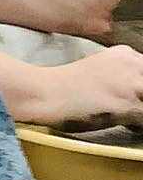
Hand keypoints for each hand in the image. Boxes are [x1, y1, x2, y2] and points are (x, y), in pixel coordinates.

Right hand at [28, 43, 142, 127]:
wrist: (45, 93)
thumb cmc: (65, 87)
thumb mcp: (98, 69)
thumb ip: (120, 74)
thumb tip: (131, 92)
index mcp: (125, 53)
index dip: (140, 90)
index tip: (134, 98)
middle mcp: (132, 64)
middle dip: (142, 100)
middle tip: (131, 109)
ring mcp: (131, 84)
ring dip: (140, 111)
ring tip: (128, 117)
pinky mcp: (128, 105)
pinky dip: (138, 126)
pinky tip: (125, 125)